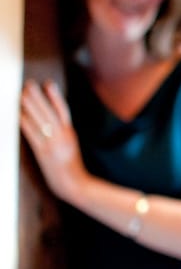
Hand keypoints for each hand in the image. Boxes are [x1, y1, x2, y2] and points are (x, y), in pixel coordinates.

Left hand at [20, 79, 88, 203]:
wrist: (74, 184)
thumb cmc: (71, 169)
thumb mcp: (71, 147)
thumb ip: (63, 135)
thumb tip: (52, 125)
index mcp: (70, 133)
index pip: (63, 110)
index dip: (55, 96)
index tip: (48, 84)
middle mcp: (62, 135)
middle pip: (49, 111)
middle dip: (38, 97)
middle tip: (29, 84)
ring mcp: (53, 143)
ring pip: (40, 119)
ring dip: (29, 105)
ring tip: (21, 94)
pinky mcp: (43, 151)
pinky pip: (32, 133)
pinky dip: (24, 122)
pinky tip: (18, 114)